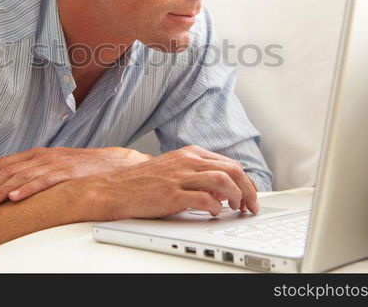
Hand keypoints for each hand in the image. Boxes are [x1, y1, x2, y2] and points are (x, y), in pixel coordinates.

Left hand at [0, 146, 151, 208]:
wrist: (110, 165)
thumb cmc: (80, 169)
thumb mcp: (53, 167)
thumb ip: (33, 172)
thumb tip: (9, 186)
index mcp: (36, 154)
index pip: (3, 163)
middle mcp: (41, 156)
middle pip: (6, 170)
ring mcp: (53, 163)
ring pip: (20, 176)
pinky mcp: (65, 173)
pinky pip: (42, 181)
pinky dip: (26, 189)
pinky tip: (14, 198)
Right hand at [82, 145, 260, 220]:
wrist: (116, 188)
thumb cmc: (145, 182)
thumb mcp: (175, 170)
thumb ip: (199, 175)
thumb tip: (223, 189)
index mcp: (190, 153)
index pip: (229, 163)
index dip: (246, 182)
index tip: (250, 196)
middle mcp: (188, 161)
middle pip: (232, 170)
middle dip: (248, 190)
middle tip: (250, 206)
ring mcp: (179, 176)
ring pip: (222, 180)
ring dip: (236, 196)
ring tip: (236, 208)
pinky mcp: (171, 194)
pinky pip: (203, 199)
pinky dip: (215, 207)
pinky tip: (214, 212)